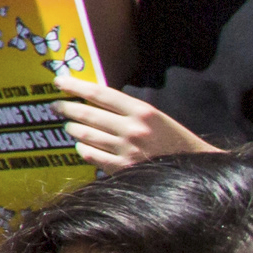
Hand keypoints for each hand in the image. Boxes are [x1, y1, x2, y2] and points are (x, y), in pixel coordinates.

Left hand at [57, 80, 216, 172]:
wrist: (197, 171)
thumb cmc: (175, 141)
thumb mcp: (156, 118)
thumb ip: (128, 110)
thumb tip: (94, 100)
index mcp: (143, 111)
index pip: (100, 94)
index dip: (76, 86)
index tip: (59, 81)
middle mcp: (132, 130)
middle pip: (87, 114)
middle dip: (66, 108)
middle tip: (55, 105)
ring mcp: (126, 151)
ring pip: (85, 135)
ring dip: (73, 129)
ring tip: (70, 126)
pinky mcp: (123, 171)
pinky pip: (90, 156)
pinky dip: (82, 149)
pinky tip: (82, 145)